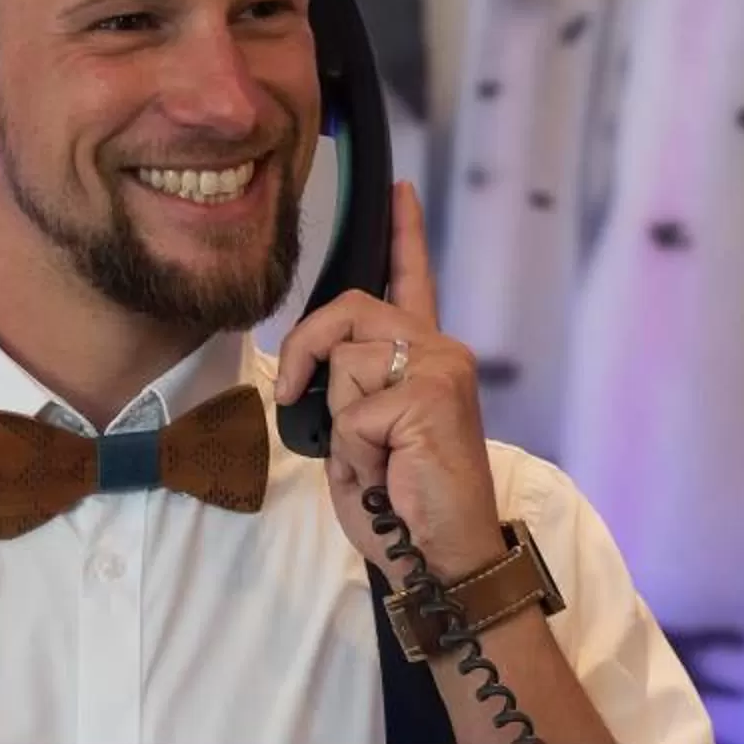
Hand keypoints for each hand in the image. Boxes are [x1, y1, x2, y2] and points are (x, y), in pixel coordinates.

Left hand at [272, 182, 506, 579]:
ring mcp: (440, 370)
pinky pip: (353, 408)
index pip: (413, 281)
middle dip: (308, 351)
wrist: (444, 555)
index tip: (399, 188)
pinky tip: (386, 472)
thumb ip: (349, 391)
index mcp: (428, 360)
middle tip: (300, 397)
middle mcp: (441, 353)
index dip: (404, 233)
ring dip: (340, 423)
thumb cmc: (404, 506)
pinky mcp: (430, 395)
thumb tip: (320, 371)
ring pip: (345, 362)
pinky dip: (353, 449)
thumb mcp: (362, 438)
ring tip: (376, 460)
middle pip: (350, 309)